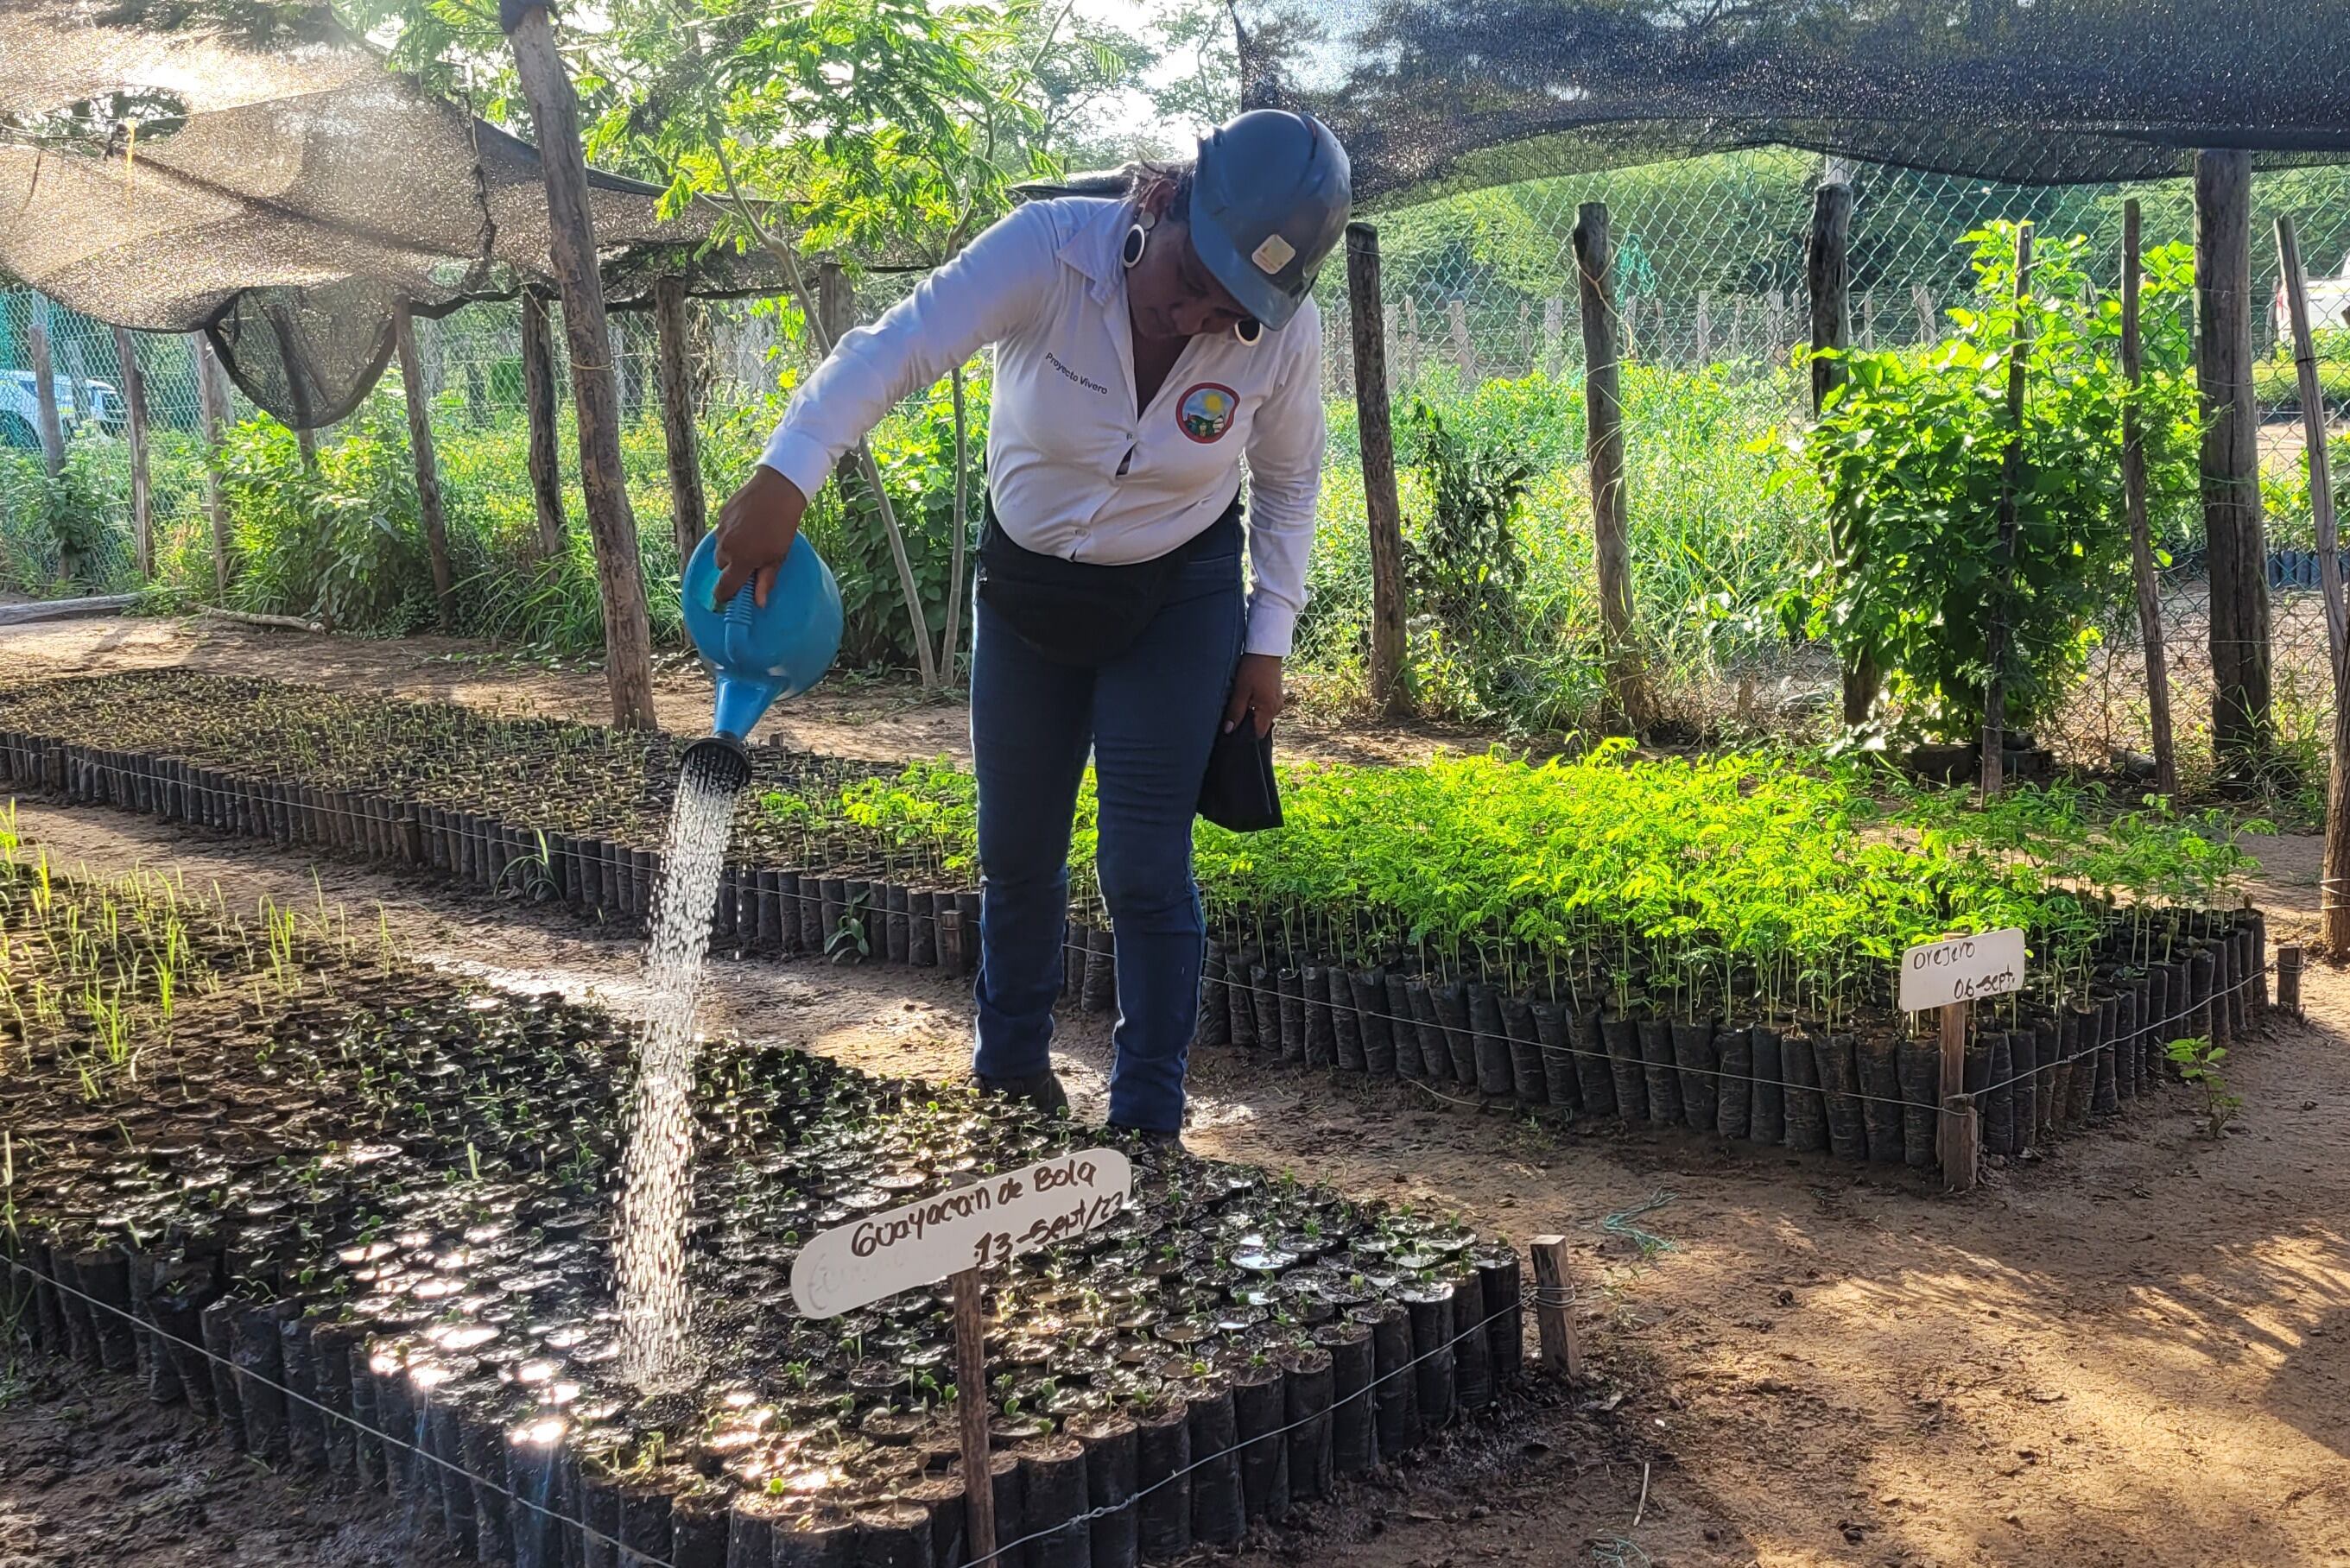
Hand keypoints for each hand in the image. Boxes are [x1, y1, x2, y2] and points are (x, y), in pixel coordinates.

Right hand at [713, 465, 809, 608]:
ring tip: (751, 539)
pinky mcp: (721, 515)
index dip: (725, 596)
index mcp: (740, 561)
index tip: (732, 596)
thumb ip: (765, 580)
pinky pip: (722, 531)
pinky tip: (747, 524)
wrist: (777, 490)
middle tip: (751, 559)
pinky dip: (731, 533)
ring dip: (731, 548)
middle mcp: (725, 547)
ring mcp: (721, 530)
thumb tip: (759, 603)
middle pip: (721, 566)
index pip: (723, 588)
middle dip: (732, 567)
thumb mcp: (778, 557)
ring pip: (721, 548)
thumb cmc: (782, 527)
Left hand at [1222, 653, 1283, 737]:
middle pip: (1260, 725)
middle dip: (1247, 723)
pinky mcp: (1276, 694)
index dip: (1245, 735)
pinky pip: (1265, 707)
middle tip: (1234, 715)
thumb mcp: (1241, 690)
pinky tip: (1247, 697)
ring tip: (1240, 703)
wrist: (1266, 648)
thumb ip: (1235, 712)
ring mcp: (1278, 701)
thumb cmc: (1254, 668)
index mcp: (1269, 710)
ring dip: (1251, 713)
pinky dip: (1256, 705)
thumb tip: (1229, 730)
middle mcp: (1277, 708)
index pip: (1258, 734)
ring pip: (1262, 716)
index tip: (1233, 732)